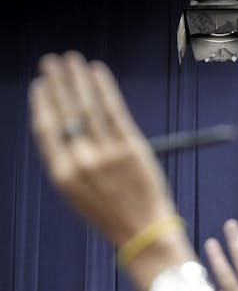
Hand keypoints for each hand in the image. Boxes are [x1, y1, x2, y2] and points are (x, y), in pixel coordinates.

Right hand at [28, 51, 174, 246]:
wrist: (144, 230)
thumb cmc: (112, 212)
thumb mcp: (78, 193)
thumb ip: (69, 162)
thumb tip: (64, 126)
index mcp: (62, 174)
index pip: (46, 129)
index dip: (42, 104)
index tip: (39, 85)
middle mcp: (81, 161)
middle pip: (65, 112)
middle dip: (57, 83)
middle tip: (52, 61)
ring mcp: (107, 153)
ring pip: (88, 107)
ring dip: (78, 79)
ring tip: (72, 60)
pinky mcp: (131, 148)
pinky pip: (114, 111)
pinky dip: (104, 88)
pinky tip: (97, 71)